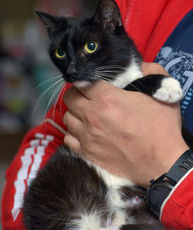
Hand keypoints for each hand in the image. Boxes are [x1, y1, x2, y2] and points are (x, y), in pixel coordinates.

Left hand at [63, 63, 188, 186]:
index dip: (87, 81)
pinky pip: (68, 139)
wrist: (161, 164)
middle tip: (87, 97)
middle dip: (76, 94)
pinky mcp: (87, 153)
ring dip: (75, 114)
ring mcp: (87, 136)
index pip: (83, 82)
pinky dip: (73, 134)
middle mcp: (92, 116)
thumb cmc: (161, 129)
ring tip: (86, 115)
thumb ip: (153, 73)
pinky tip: (84, 133)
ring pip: (66, 118)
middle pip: (69, 98)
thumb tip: (142, 66)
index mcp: (107, 99)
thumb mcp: (162, 96)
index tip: (92, 85)